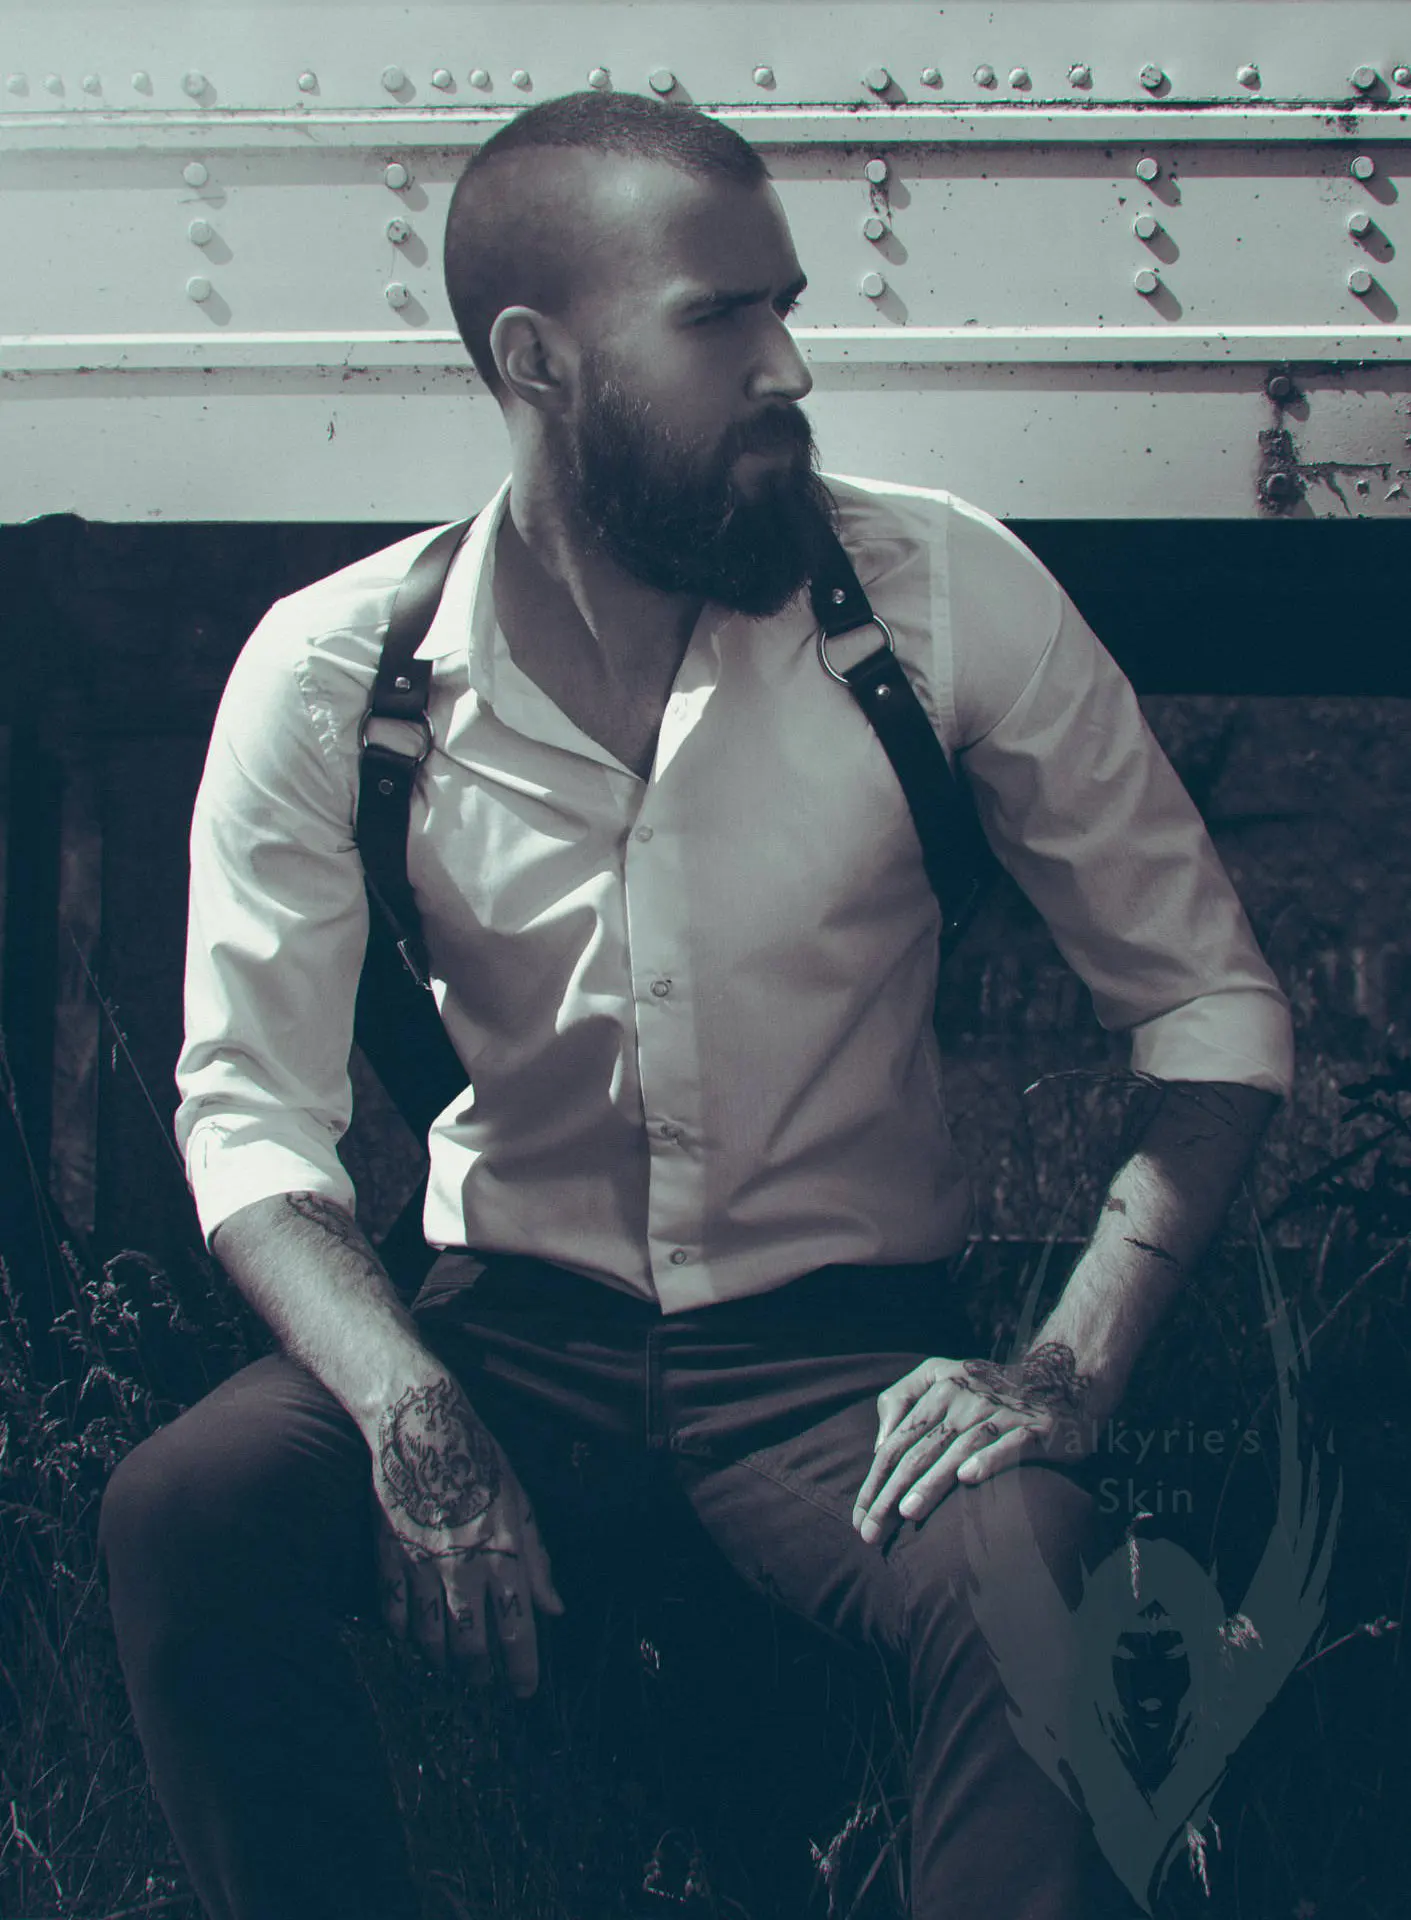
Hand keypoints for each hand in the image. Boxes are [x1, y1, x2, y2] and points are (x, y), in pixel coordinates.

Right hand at [369, 1375, 564, 1697]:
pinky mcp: (389, 1556)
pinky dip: (402, 1632)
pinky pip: (393, 1611)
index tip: (525, 1692)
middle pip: (472, 1644)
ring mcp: (423, 1566)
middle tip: (484, 1682)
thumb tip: (555, 1607)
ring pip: (431, 1637)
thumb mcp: (522, 1504)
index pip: (518, 1630)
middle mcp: (465, 1569)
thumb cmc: (480, 1461)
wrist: (424, 1427)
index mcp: (505, 1555)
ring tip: (450, 1666)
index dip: (522, 1669)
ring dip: (443, 1659)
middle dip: (480, 1672)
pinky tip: (410, 1638)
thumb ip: (537, 1560)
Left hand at [852, 1342, 1095, 1543]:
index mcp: (939, 1389)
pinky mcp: (1033, 1430)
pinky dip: (988, 1460)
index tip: (859, 1518)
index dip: (874, 1480)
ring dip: (931, 1483)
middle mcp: (966, 1399)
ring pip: (957, 1451)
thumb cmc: (988, 1388)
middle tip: (872, 1533)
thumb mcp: (940, 1375)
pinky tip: (968, 1480)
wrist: (1059, 1379)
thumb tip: (880, 1445)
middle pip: (920, 1452)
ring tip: (907, 1513)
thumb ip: (903, 1398)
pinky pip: (1007, 1446)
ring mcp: (1000, 1414)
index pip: (897, 1442)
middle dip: (891, 1494)